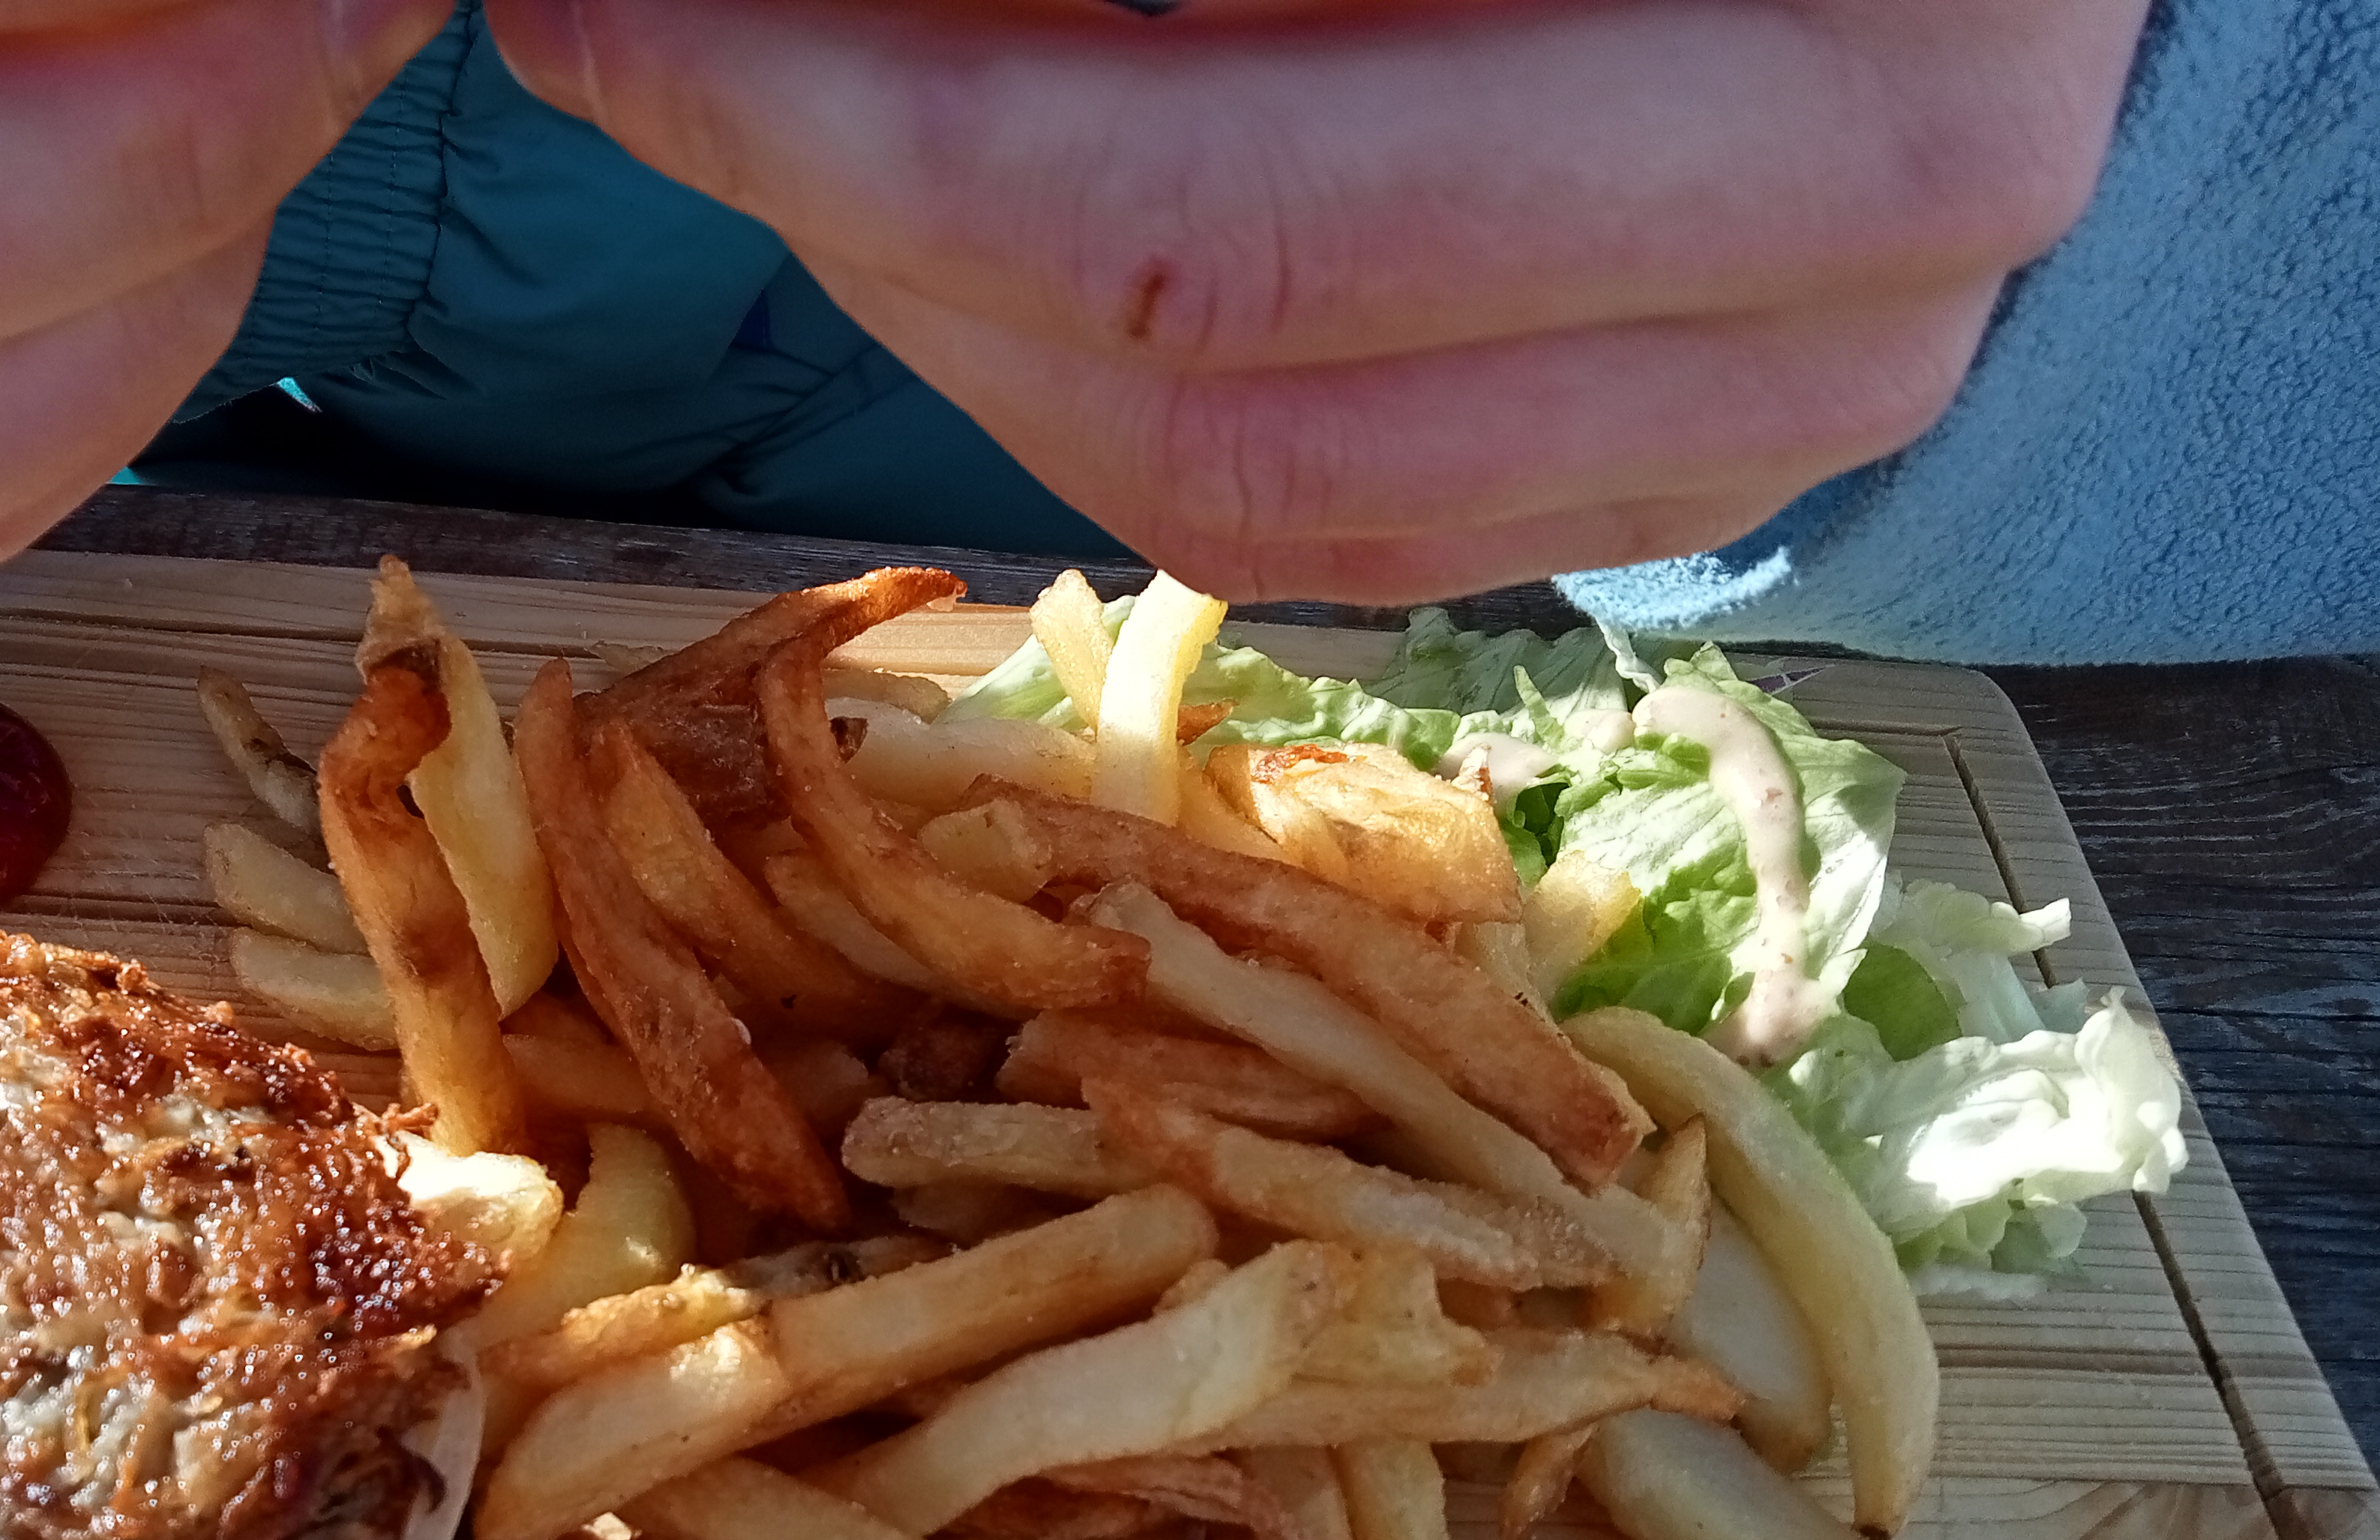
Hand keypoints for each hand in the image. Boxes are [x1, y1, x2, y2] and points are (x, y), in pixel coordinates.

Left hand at [488, 0, 2150, 603]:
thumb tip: (826, 12)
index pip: (1233, 154)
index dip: (891, 83)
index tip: (626, 2)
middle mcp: (1878, 214)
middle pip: (1228, 326)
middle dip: (854, 200)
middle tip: (635, 60)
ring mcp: (1808, 398)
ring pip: (1249, 481)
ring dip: (937, 315)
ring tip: (768, 138)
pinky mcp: (1707, 489)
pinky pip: (1318, 524)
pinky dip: (1079, 388)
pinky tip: (935, 234)